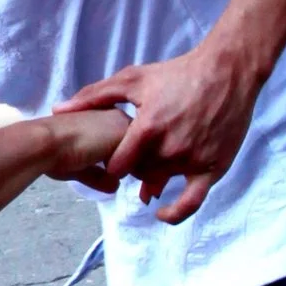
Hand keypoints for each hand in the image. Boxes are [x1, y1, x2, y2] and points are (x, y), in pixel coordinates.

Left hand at [59, 28, 271, 227]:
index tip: (115, 155)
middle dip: (134, 167)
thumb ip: (94, 96)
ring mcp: (192, 160)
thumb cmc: (177, 73)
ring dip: (152, 178)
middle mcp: (169, 148)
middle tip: (138, 153)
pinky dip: (176, 213)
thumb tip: (58, 109)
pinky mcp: (213, 168)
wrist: (226, 72)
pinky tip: (162, 214)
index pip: (118, 164)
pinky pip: (191, 201)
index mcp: (148, 127)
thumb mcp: (133, 80)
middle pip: (139, 173)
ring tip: (151, 164)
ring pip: (161, 181)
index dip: (112, 163)